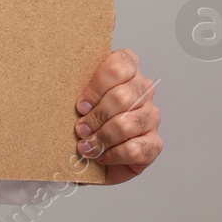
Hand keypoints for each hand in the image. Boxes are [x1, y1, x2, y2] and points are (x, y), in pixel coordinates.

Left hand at [73, 48, 160, 184]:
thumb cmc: (88, 116)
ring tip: (87, 145)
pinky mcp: (154, 143)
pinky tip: (102, 155)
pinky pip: (135, 149)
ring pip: (127, 124)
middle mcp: (143, 90)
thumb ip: (79, 90)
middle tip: (80, 129)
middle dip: (96, 117)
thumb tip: (68, 99)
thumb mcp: (82, 97)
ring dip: (102, 138)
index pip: (118, 66)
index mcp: (128, 69)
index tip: (80, 105)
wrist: (98, 150)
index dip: (97, 87)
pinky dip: (114, 155)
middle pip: (122, 97)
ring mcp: (150, 116)